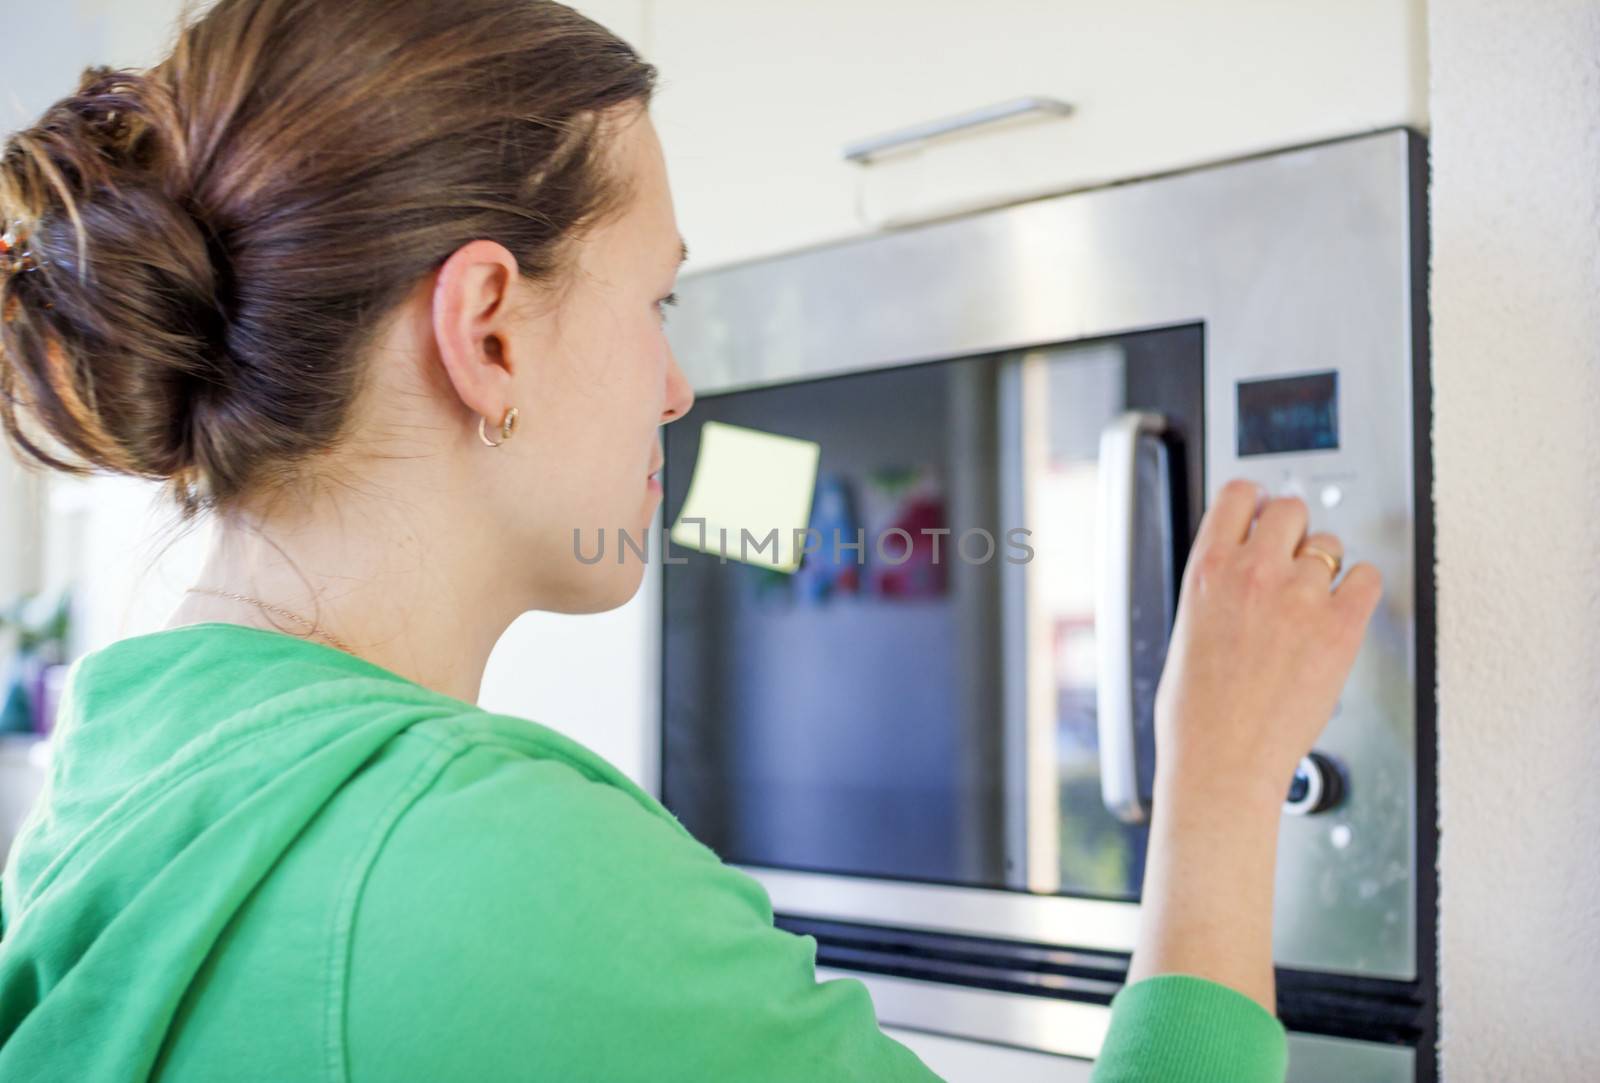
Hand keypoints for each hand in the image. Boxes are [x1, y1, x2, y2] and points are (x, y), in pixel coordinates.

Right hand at [1154, 478, 1382, 811]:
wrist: (1222, 759)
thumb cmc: (1195, 712)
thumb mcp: (1186, 628)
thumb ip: (1218, 588)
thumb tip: (1241, 572)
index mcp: (1208, 568)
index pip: (1240, 495)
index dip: (1256, 502)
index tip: (1263, 513)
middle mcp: (1255, 572)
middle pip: (1292, 509)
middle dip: (1293, 531)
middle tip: (1292, 558)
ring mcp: (1300, 597)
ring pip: (1330, 544)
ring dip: (1323, 565)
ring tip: (1312, 600)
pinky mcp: (1340, 627)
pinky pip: (1367, 578)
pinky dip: (1359, 589)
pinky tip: (1343, 609)